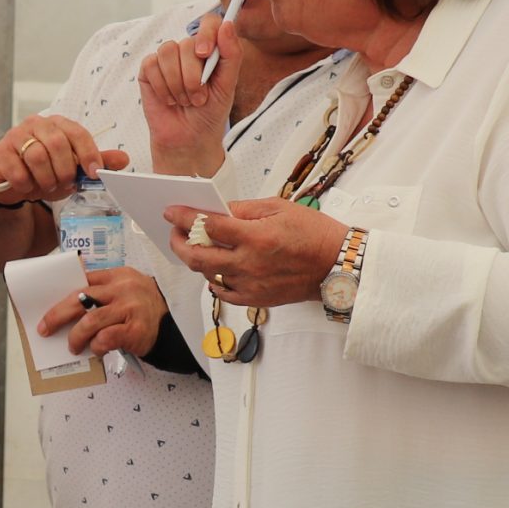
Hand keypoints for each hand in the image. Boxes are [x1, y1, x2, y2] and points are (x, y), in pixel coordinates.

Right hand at [0, 115, 129, 206]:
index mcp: (58, 124)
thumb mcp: (72, 168)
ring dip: (46, 179)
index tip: (94, 173)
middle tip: (64, 183)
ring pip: (37, 156)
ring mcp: (16, 136)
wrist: (9, 181)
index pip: (78, 133)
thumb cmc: (43, 171)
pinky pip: (17, 170)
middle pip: (58, 143)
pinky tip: (27, 187)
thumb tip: (123, 159)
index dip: (89, 154)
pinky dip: (26, 184)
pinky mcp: (0, 152)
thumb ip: (94, 162)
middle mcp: (37, 124)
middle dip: (65, 170)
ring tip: (46, 186)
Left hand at [35, 267, 168, 358]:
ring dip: (76, 337)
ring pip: (90, 321)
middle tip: (46, 328)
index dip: (61, 294)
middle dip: (57, 315)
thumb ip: (102, 290)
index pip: (83, 279)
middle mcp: (123, 288)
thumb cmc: (144, 309)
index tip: (47, 308)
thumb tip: (68, 305)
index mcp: (118, 275)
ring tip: (73, 346)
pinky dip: (97, 347)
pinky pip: (106, 338)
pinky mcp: (135, 329)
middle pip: (80, 298)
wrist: (175, 325)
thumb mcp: (126, 289)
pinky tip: (97, 350)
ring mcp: (130, 308)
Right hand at [138, 16, 236, 178]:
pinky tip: (169, 100)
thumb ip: (232, 54)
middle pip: (186, 43)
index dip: (206, 34)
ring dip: (177, 83)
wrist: (188, 138)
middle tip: (198, 98)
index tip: (205, 54)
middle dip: (193, 76)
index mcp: (211, 49)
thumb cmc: (210, 112)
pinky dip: (162, 87)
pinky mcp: (148, 70)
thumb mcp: (228, 85)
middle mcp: (188, 50)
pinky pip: (151, 65)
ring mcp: (167, 59)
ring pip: (167, 52)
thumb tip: (227, 24)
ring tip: (184, 100)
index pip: (209, 23)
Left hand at [163, 198, 349, 309]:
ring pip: (207, 275)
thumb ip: (244, 209)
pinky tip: (213, 270)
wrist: (337, 265)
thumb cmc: (313, 233)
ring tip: (195, 247)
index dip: (184, 217)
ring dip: (195, 260)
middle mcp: (249, 263)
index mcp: (256, 236)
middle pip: (198, 257)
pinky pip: (222, 293)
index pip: (208, 226)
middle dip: (178, 243)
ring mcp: (250, 285)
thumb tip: (218, 210)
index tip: (171, 212)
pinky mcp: (255, 299)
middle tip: (174, 233)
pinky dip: (212, 280)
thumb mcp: (280, 207)